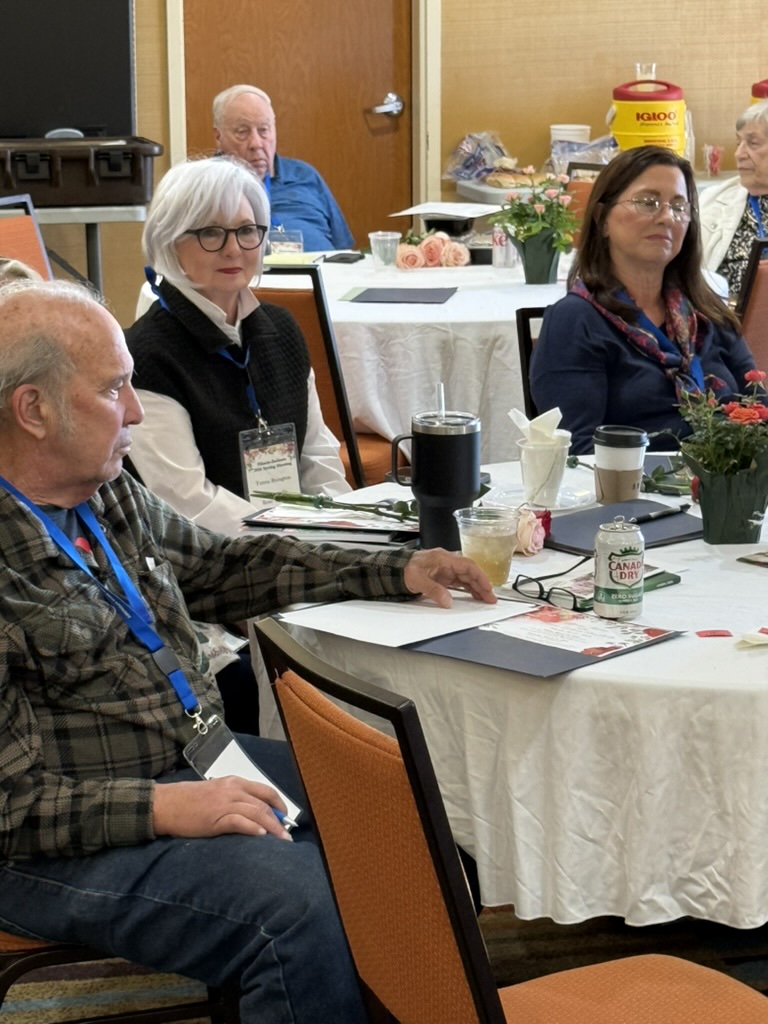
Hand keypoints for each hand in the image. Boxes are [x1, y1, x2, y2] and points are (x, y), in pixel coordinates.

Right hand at [152, 776, 291, 840]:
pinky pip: (239, 821)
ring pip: (256, 813)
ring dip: (272, 828)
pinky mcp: (215, 818)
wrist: (166, 804)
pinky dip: (253, 828)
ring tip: (282, 841)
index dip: (279, 803)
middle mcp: (233, 790)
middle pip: (264, 803)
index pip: (265, 790)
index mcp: (234, 782)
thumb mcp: (215, 792)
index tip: (286, 817)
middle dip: (279, 820)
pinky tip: (261, 836)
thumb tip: (253, 812)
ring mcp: (224, 803)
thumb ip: (234, 798)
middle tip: (287, 835)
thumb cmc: (188, 800)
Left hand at [403, 548, 496, 607]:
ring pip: (467, 578)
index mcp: (444, 558)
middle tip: (490, 599)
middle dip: (482, 585)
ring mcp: (446, 569)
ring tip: (485, 600)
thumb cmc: (405, 569)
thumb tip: (448, 601)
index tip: (487, 588)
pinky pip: (460, 582)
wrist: (394, 569)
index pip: (468, 565)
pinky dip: (468, 589)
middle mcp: (448, 562)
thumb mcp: (418, 580)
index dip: (480, 576)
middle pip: (470, 572)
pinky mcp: (444, 577)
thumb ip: (433, 590)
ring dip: (477, 588)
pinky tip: (474, 596)